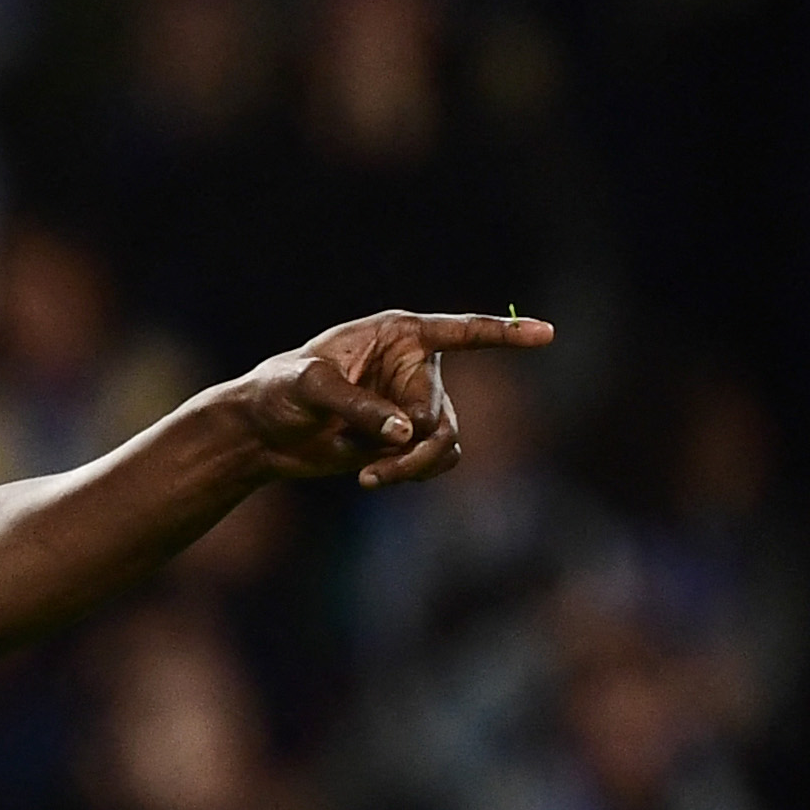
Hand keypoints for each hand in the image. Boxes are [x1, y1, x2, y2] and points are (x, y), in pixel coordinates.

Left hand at [229, 310, 555, 488]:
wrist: (261, 433)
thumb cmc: (277, 391)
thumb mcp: (310, 389)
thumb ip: (359, 406)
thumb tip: (407, 433)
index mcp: (398, 334)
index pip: (462, 331)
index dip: (506, 334)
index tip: (547, 334)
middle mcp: (414, 366)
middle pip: (443, 411)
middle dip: (415, 445)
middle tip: (373, 468)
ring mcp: (414, 404)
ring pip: (446, 441)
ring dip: (413, 467)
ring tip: (369, 478)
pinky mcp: (407, 439)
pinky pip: (436, 460)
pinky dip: (411, 474)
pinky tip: (371, 477)